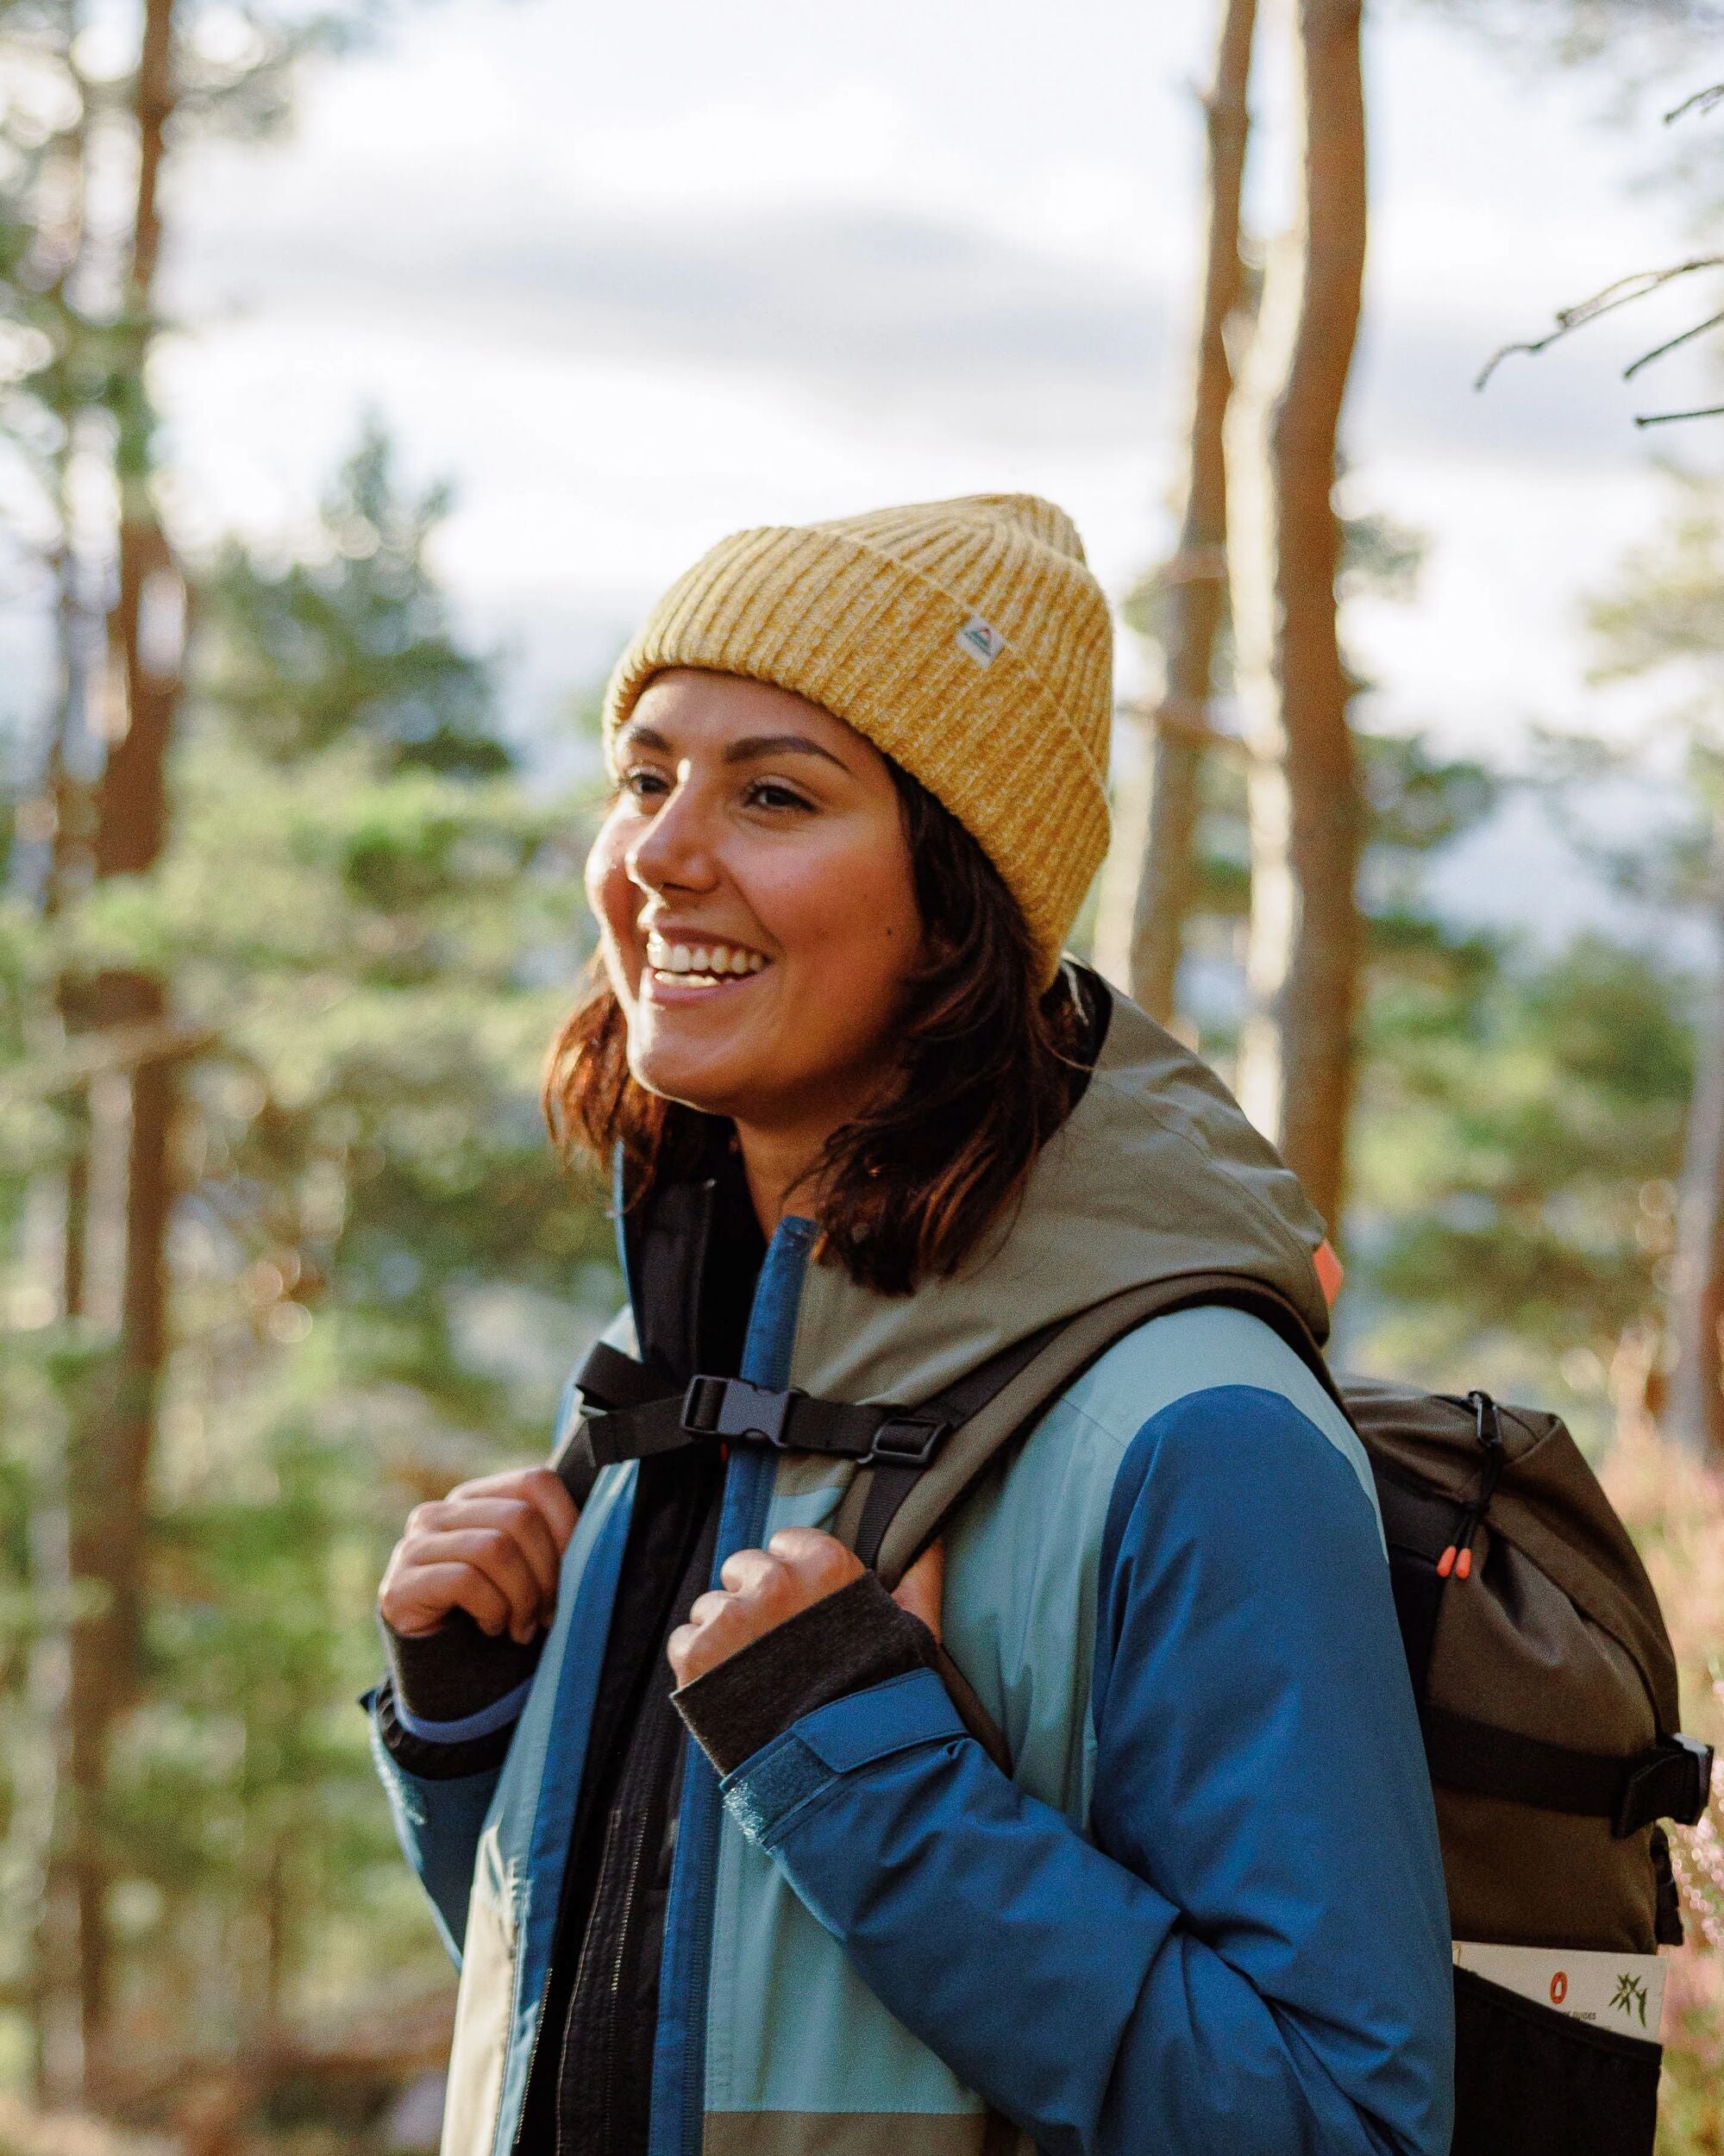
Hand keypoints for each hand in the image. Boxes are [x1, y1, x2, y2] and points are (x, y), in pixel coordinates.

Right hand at [378, 1468, 577, 1645]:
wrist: (442, 1665)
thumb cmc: (497, 1610)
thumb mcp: (528, 1571)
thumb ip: (552, 1544)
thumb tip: (598, 1539)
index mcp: (477, 1498)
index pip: (536, 1482)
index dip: (568, 1525)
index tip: (576, 1572)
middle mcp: (440, 1511)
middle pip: (520, 1518)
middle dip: (547, 1573)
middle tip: (549, 1613)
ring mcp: (414, 1545)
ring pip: (495, 1548)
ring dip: (522, 1597)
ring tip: (522, 1627)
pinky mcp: (399, 1584)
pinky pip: (465, 1581)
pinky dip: (492, 1610)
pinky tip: (492, 1628)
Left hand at [667, 1526, 944, 1688]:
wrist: (842, 1770)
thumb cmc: (880, 1699)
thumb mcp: (912, 1632)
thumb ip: (919, 1578)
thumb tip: (930, 1539)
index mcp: (824, 1565)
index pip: (786, 1543)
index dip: (789, 1578)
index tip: (798, 1610)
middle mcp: (774, 1581)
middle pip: (741, 1569)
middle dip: (752, 1601)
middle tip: (774, 1649)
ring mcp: (732, 1616)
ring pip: (710, 1606)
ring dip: (724, 1636)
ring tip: (753, 1678)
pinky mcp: (699, 1654)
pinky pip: (683, 1641)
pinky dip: (697, 1666)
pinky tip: (727, 1692)